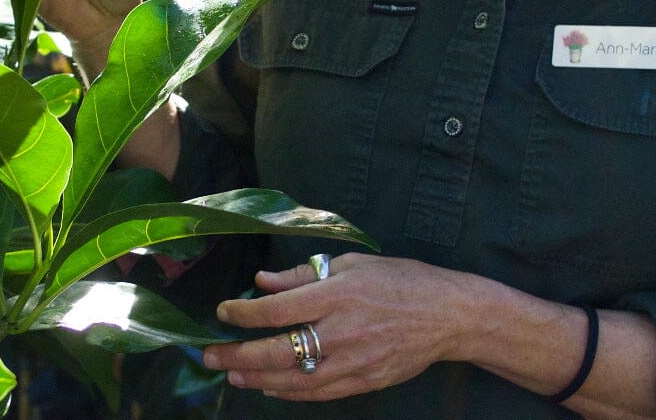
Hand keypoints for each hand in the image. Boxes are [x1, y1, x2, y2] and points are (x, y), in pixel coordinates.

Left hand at [203, 254, 478, 402]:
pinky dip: (289, 392)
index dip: (244, 313)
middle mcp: (339, 331)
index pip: (277, 309)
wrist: (446, 315)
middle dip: (238, 355)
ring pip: (293, 378)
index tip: (223, 312)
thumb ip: (304, 274)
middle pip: (277, 350)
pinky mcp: (362, 382)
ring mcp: (351, 362)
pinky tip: (270, 387)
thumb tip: (263, 282)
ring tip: (232, 375)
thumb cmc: (398, 280)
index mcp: (334, 294)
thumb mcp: (351, 263)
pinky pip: (318, 392)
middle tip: (210, 356)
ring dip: (257, 378)